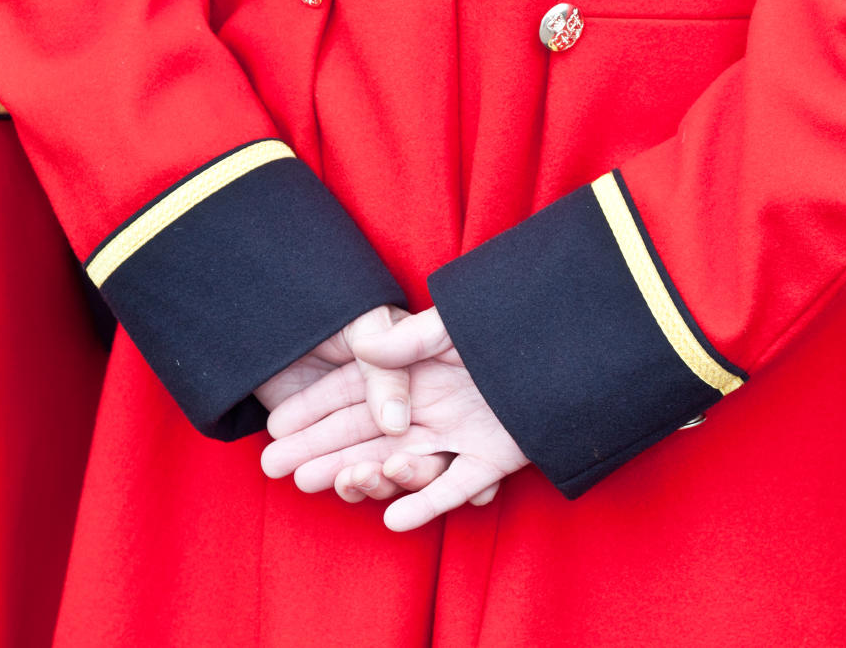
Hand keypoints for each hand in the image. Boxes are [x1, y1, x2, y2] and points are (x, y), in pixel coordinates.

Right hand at [261, 307, 529, 530]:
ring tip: (329, 482)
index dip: (311, 409)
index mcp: (415, 370)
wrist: (571, 343)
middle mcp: (431, 404)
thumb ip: (408, 339)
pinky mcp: (495, 457)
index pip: (350, 392)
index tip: (273, 427)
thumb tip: (363, 346)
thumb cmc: (505, 325)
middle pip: (364, 432)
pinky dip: (427, 502)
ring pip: (399, 460)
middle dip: (318, 449)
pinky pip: (455, 484)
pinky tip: (395, 520)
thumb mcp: (450, 324)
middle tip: (276, 468)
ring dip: (361, 474)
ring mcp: (460, 433)